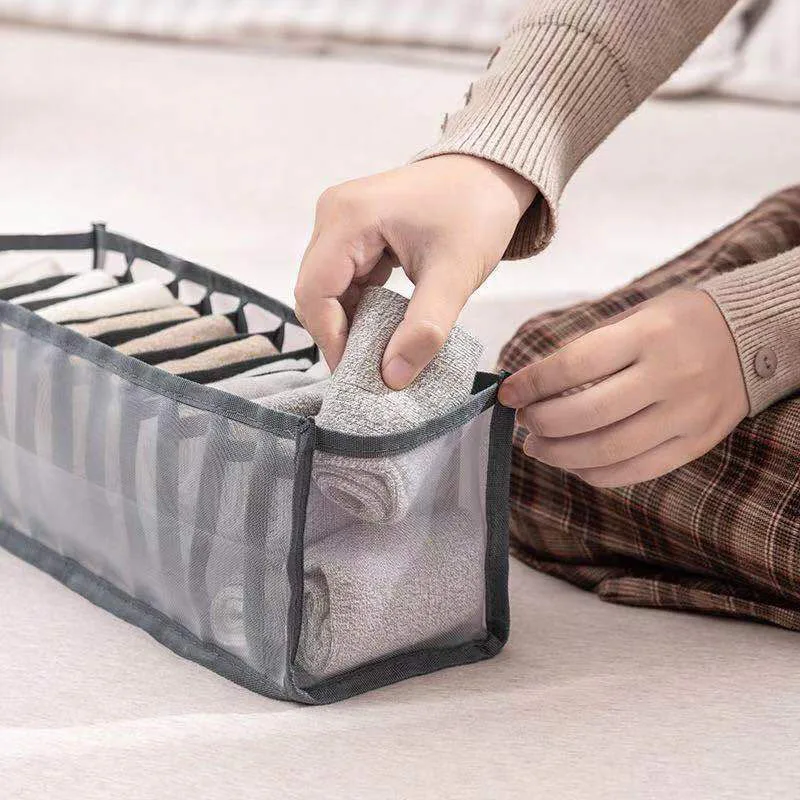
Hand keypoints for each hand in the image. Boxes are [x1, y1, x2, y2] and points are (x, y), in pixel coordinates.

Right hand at [294, 154, 535, 387]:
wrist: (492, 171)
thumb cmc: (477, 211)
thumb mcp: (454, 275)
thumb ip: (424, 330)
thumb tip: (393, 378)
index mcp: (349, 217)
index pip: (315, 293)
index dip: (331, 340)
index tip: (359, 376)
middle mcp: (333, 214)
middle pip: (315, 292)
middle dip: (340, 335)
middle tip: (370, 372)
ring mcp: (340, 220)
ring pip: (327, 289)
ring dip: (350, 324)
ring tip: (380, 354)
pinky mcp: (353, 230)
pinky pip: (343, 279)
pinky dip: (360, 308)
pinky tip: (384, 328)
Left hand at [498, 288, 748, 486]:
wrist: (751, 338)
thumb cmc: (677, 325)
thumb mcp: (636, 317)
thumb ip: (590, 350)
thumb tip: (533, 385)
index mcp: (647, 335)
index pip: (574, 365)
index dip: (532, 383)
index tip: (508, 392)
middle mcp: (667, 376)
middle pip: (586, 414)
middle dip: (541, 422)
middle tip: (523, 420)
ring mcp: (684, 415)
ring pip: (607, 450)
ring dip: (559, 454)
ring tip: (537, 446)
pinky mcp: (694, 444)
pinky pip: (635, 471)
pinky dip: (593, 472)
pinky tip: (572, 462)